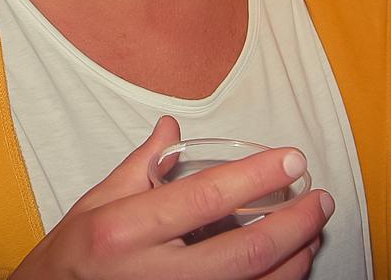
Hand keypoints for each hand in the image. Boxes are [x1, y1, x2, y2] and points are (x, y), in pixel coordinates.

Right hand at [12, 116, 333, 279]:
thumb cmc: (70, 258)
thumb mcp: (96, 203)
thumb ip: (141, 165)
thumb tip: (173, 126)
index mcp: (124, 229)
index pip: (205, 196)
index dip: (257, 176)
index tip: (293, 160)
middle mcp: (149, 273)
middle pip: (242, 253)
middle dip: (293, 225)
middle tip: (320, 200)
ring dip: (292, 261)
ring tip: (312, 231)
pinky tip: (288, 266)